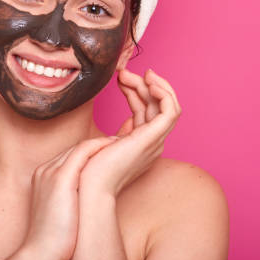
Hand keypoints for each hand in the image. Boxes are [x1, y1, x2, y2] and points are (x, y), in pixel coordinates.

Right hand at [19, 136, 117, 259]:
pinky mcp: (61, 178)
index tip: (109, 153)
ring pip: (80, 147)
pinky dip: (99, 146)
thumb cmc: (55, 239)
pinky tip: (115, 146)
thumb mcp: (62, 211)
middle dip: (97, 145)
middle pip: (74, 149)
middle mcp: (45, 170)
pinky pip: (83, 152)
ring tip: (120, 142)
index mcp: (43, 177)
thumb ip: (71, 197)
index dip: (90, 153)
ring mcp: (51, 172)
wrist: (41, 253)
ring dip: (101, 142)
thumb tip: (89, 197)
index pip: (69, 156)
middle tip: (119, 142)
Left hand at [78, 68, 181, 197]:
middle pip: (155, 105)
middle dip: (141, 84)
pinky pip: (171, 111)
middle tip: (122, 72)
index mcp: (140, 144)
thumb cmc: (89, 169)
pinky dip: (164, 94)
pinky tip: (150, 83)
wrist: (89, 186)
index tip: (119, 77)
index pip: (144, 110)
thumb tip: (127, 119)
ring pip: (166, 105)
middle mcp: (151, 142)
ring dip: (152, 84)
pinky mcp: (154, 138)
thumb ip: (117, 132)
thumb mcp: (104, 143)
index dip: (134, 91)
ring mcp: (155, 141)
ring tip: (131, 74)